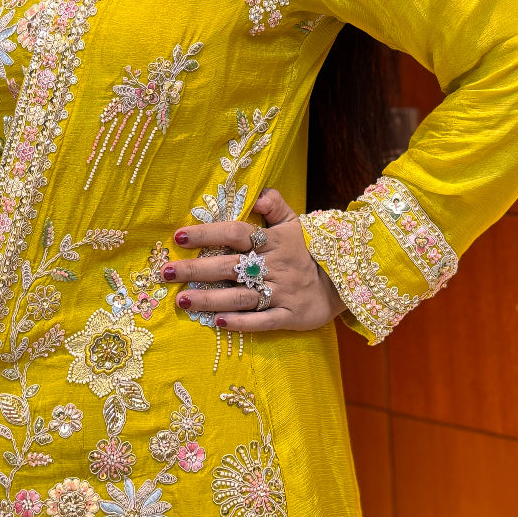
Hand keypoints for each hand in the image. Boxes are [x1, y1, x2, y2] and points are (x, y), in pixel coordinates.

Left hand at [164, 188, 344, 332]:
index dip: (207, 234)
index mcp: (273, 241)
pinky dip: (242, 322)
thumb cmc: (315, 250)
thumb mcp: (298, 223)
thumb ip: (275, 207)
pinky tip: (218, 322)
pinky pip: (264, 320)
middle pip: (228, 267)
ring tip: (182, 300)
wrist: (351, 278)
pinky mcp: (292, 316)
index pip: (235, 234)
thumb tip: (259, 193)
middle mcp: (274, 266)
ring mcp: (282, 293)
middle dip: (195, 270)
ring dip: (209, 299)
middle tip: (165, 274)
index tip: (179, 236)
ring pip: (240, 296)